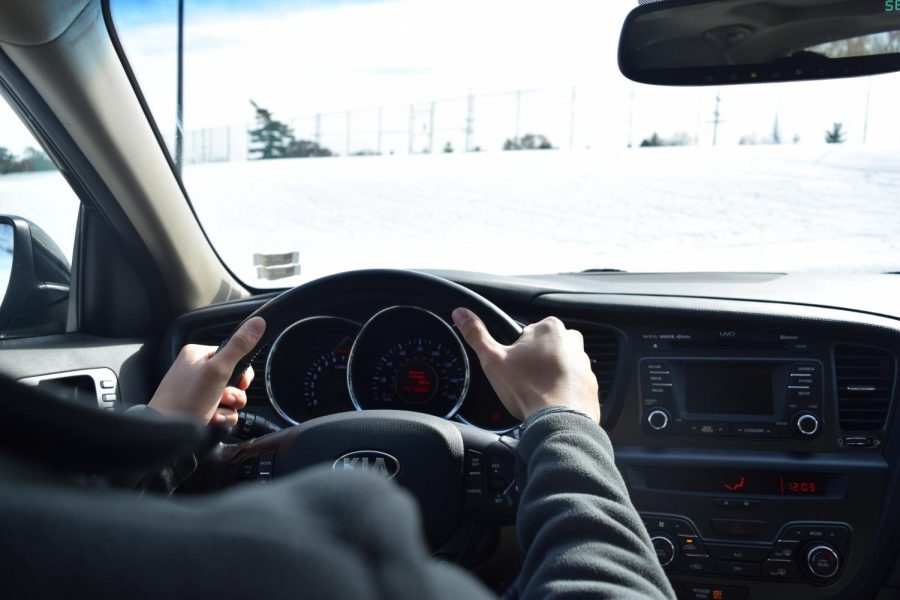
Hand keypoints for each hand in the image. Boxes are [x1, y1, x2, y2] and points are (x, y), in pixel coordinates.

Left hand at [148, 317, 265, 425]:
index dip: (242, 372)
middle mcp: (196, 371)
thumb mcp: (217, 370)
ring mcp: (196, 392)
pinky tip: (210, 421)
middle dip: (233, 394)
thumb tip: (258, 322)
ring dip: (227, 408)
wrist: (165, 435)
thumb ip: (239, 346)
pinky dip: (220, 419)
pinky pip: (221, 411)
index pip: (233, 355)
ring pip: (229, 398)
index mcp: (197, 355)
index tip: (241, 383)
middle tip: (223, 399)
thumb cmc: (185, 401)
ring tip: (213, 413)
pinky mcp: (198, 410)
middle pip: (233, 379)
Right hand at [452, 308, 598, 422]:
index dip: (517, 352)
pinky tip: (551, 403)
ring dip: (549, 377)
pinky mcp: (591, 384)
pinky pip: (572, 384)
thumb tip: (460, 313)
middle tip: (524, 381)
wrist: (559, 421)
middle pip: (544, 349)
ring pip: (559, 366)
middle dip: (534, 363)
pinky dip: (562, 392)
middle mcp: (573, 341)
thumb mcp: (493, 360)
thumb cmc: (528, 389)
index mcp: (549, 328)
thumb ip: (476, 334)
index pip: (527, 334)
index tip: (514, 367)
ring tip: (537, 395)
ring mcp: (585, 363)